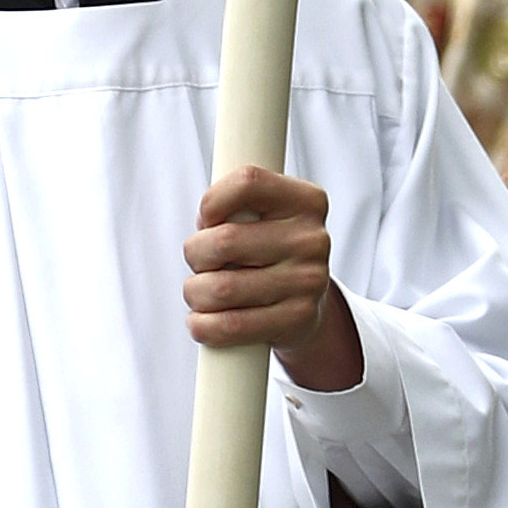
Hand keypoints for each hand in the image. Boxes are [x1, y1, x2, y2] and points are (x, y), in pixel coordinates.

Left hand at [183, 165, 364, 391]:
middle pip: (225, 240)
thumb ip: (239, 205)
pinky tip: (200, 320)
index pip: (247, 182)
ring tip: (198, 292)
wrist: (306, 305)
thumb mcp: (267, 215)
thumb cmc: (271, 252)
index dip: (212, 200)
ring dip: (195, 292)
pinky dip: (202, 325)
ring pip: (222, 288)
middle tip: (197, 260)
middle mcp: (312, 238)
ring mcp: (308, 280)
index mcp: (306, 200)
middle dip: (195, 252)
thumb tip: (204, 223)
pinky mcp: (298, 319)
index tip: (205, 219)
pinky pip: (231, 326)